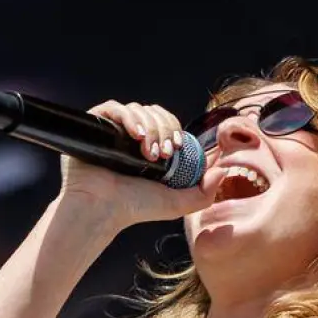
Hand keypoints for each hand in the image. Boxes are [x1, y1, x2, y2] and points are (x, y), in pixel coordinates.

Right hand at [58, 100, 212, 227]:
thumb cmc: (133, 209)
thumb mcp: (176, 204)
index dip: (175, 130)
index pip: (168, 124)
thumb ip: (203, 193)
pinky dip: (129, 117)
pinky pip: (115, 108)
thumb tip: (223, 171)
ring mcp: (112, 131)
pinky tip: (135, 135)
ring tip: (147, 151)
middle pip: (155, 114)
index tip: (175, 148)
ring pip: (139, 109)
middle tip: (162, 153)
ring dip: (149, 126)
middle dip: (164, 129)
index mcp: (148, 149)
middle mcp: (130, 138)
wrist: (101, 209)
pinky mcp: (95, 126)